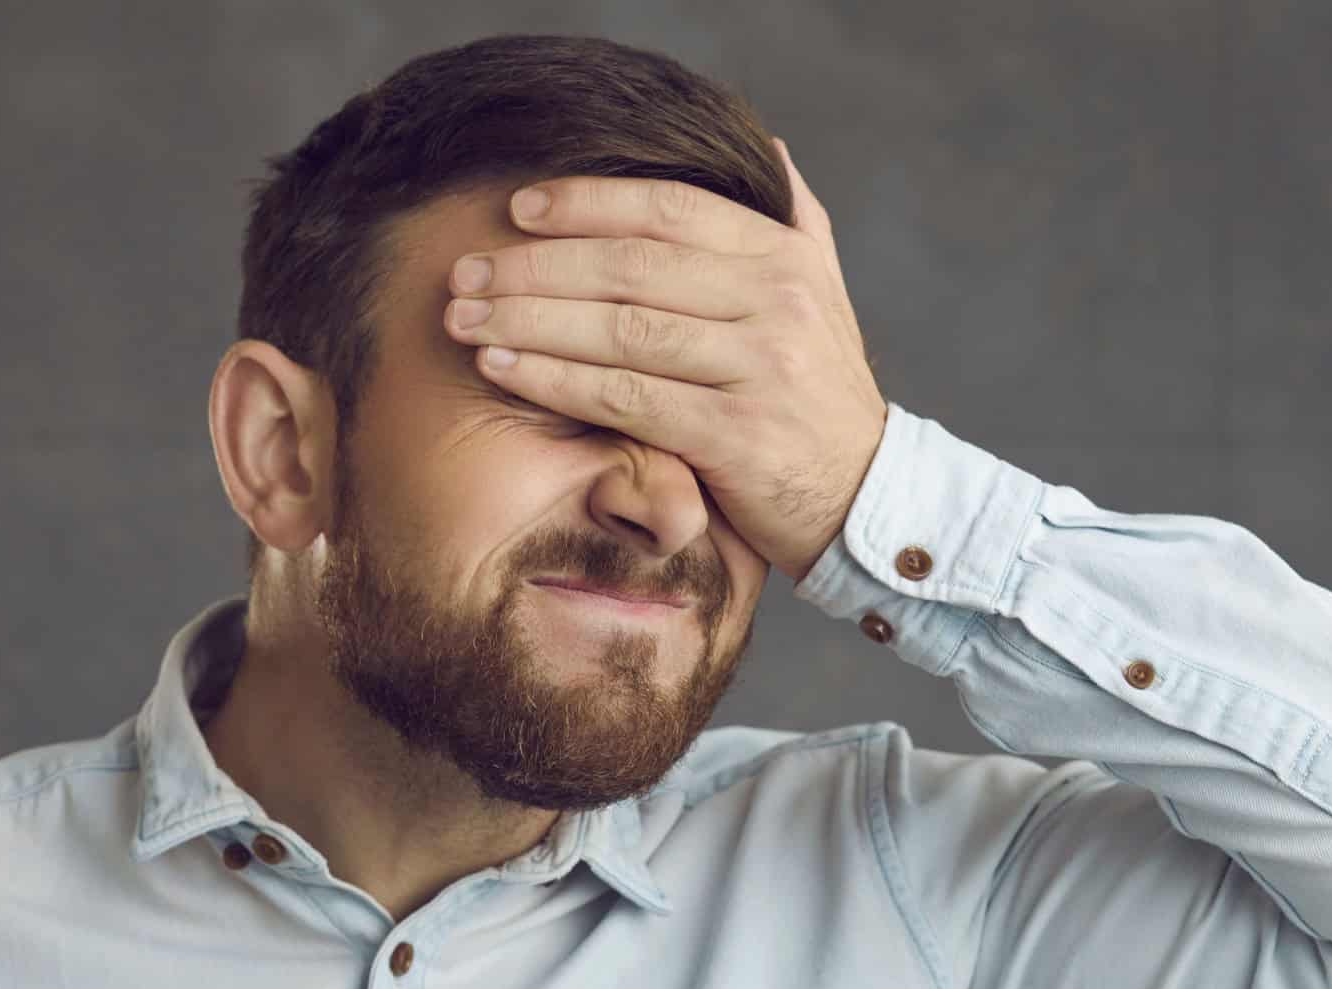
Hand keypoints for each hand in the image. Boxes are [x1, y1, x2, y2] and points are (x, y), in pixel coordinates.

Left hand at [441, 137, 887, 581]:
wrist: (867, 497)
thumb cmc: (822, 394)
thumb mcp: (826, 296)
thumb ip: (798, 219)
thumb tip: (768, 148)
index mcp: (784, 257)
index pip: (668, 209)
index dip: (587, 202)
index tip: (517, 208)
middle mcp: (776, 302)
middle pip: (631, 267)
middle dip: (535, 266)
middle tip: (465, 270)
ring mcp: (759, 367)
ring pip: (620, 330)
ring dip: (528, 320)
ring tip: (464, 319)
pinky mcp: (735, 435)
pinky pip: (624, 397)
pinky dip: (553, 381)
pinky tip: (501, 370)